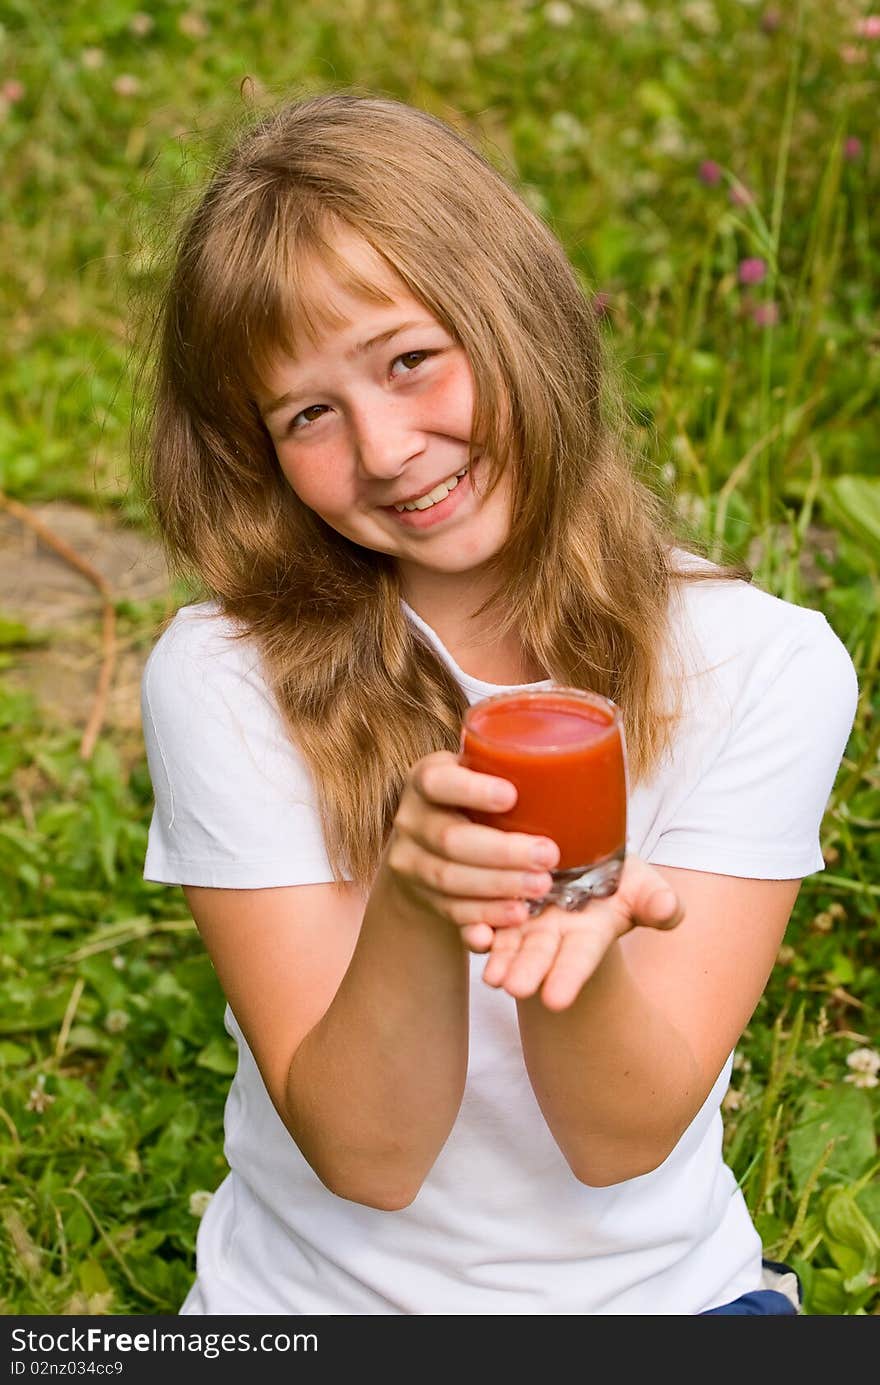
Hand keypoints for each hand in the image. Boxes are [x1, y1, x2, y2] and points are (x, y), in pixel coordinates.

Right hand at [384, 750, 560, 946]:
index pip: (438, 781)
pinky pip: (451, 911)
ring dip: (498, 886)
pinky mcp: (421, 897)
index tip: (511, 795)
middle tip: (548, 855)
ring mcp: (411, 861)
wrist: (430, 845)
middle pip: (449, 839)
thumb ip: (513, 769)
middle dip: (502, 851)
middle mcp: (411, 819)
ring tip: (540, 888)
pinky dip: (484, 915)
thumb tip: (596, 753)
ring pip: (449, 879)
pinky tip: (515, 915)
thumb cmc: (475, 801)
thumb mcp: (480, 774)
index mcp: (427, 779)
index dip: (471, 789)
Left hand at [479, 854, 682, 1010]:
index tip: (556, 1001)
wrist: (578, 860)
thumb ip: (656, 902)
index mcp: (589, 933)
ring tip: (492, 976)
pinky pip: (484, 919)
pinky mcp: (497, 903)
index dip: (568, 977)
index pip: (580, 958)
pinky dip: (476, 929)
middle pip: (539, 955)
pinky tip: (473, 935)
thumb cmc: (618, 878)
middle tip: (513, 988)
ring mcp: (523, 920)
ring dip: (499, 959)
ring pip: (508, 944)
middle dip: (527, 972)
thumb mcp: (642, 885)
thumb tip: (670, 909)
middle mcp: (553, 933)